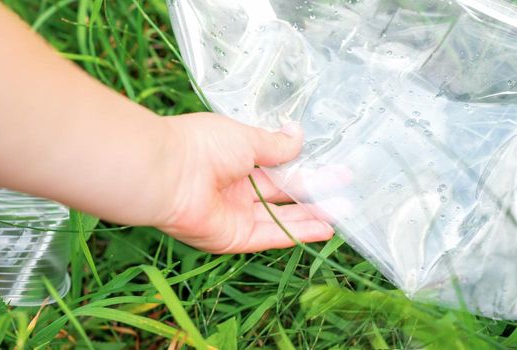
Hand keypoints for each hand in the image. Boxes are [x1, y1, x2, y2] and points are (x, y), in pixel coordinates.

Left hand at [154, 113, 333, 252]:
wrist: (169, 174)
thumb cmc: (202, 146)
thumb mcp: (246, 138)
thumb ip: (275, 145)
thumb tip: (298, 135)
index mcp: (236, 159)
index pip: (278, 165)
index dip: (306, 166)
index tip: (334, 166)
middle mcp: (236, 188)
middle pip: (283, 193)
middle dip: (315, 192)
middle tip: (347, 191)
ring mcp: (236, 214)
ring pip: (281, 216)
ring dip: (312, 215)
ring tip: (344, 213)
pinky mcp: (234, 237)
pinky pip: (271, 235)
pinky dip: (297, 233)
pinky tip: (323, 230)